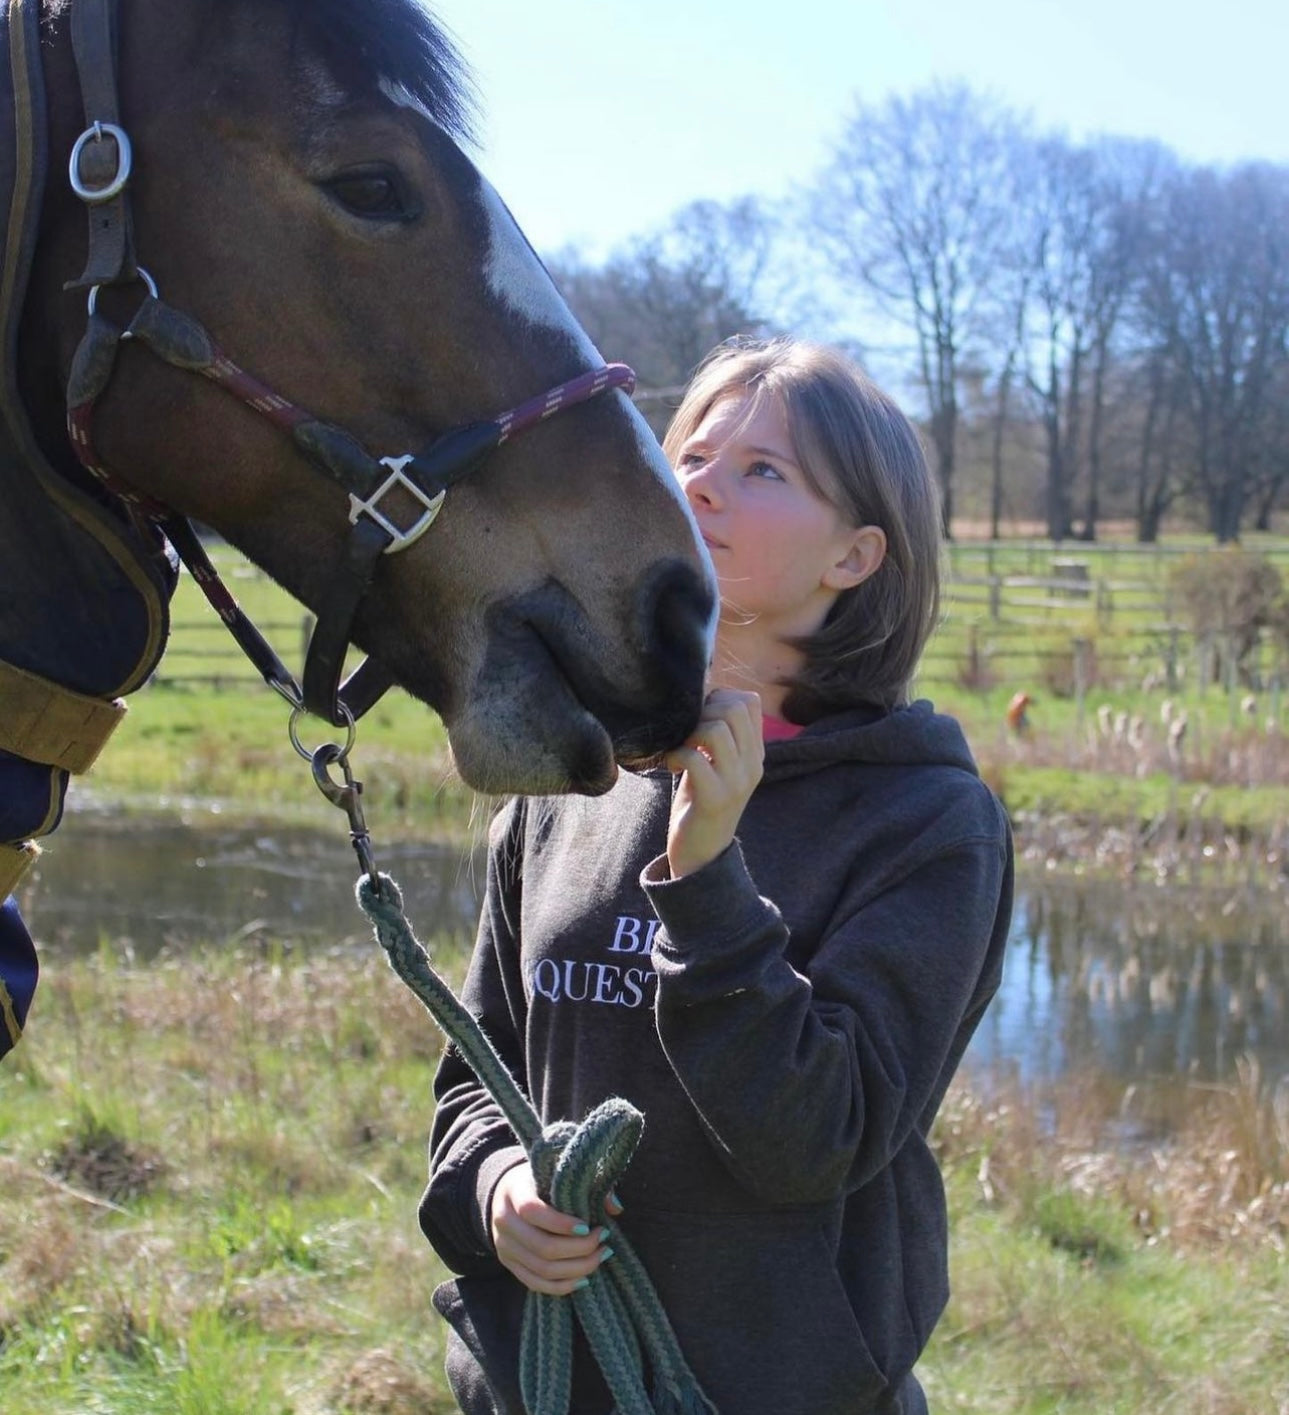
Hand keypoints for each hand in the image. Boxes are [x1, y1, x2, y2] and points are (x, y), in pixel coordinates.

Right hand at [489, 1162, 614, 1295]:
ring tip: (600, 1256)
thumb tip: (616, 1208)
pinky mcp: (509, 1264)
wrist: (506, 1194)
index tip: (589, 1225)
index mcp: (514, 1192)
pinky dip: (562, 1286)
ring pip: (542, 1269)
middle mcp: (503, 1221)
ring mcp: (504, 1246)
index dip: (562, 1223)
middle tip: (604, 1240)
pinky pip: (536, 1284)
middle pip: (542, 1247)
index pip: (533, 1211)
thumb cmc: (541, 1181)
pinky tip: (584, 1278)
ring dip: (577, 1268)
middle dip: (580, 1248)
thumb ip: (588, 1185)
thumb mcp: (558, 1173)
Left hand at [663, 688, 763, 878]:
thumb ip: (716, 734)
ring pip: (715, 729)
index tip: (699, 718)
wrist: (702, 856)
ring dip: (688, 734)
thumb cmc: (702, 803)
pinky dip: (676, 756)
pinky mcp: (715, 799)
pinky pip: (694, 758)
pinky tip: (673, 768)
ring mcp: (737, 782)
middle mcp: (753, 764)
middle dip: (701, 711)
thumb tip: (697, 694)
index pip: (748, 701)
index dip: (718, 698)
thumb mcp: (717, 764)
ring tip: (681, 750)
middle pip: (733, 708)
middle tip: (687, 734)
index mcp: (755, 753)